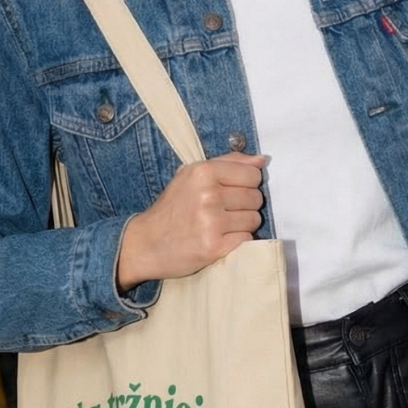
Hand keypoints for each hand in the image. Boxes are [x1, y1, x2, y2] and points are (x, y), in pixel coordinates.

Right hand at [117, 152, 265, 289]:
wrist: (145, 243)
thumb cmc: (172, 209)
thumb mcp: (191, 176)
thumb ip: (228, 163)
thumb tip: (262, 160)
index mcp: (203, 172)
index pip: (253, 175)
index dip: (247, 185)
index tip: (232, 193)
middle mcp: (208, 194)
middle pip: (255, 198)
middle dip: (245, 206)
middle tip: (224, 212)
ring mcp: (211, 222)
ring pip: (254, 219)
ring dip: (243, 225)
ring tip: (222, 226)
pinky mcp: (214, 247)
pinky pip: (247, 239)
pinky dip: (238, 241)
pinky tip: (221, 239)